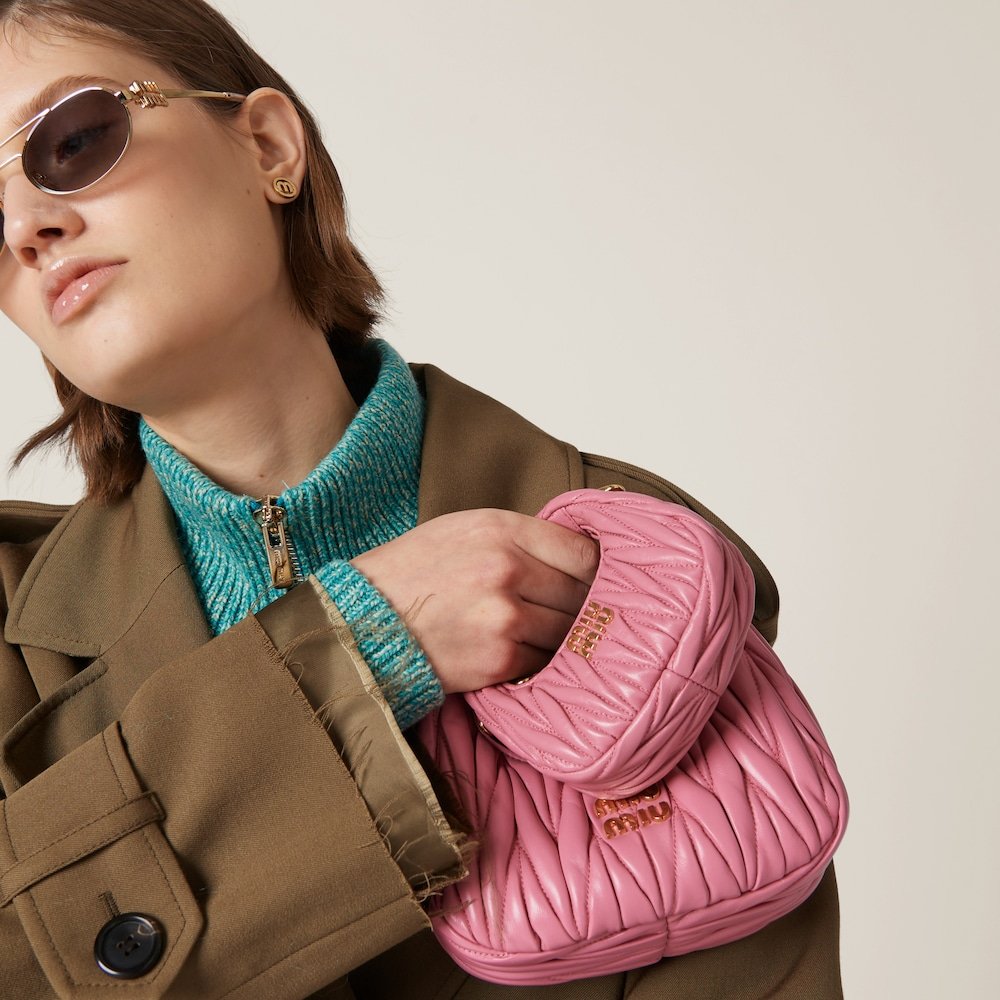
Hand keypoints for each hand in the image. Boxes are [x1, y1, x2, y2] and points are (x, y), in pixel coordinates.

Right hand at [351, 509, 598, 692]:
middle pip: (583, 594)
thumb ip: (522, 539)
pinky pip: (545, 661)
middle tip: (573, 612)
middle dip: (582, 606)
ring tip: (541, 632)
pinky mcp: (499, 659)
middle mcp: (508, 570)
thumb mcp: (465, 530)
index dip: (596, 570)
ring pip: (568, 631)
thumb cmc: (413, 573)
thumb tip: (579, 559)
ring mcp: (506, 617)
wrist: (364, 621)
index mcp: (501, 530)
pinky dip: (539, 660)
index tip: (595, 581)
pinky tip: (518, 651)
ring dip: (562, 636)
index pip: (584, 552)